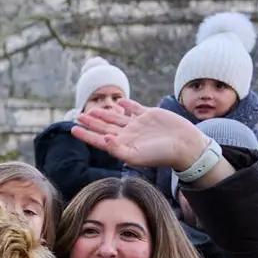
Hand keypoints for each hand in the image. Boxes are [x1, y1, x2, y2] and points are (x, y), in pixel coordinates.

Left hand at [73, 99, 211, 171]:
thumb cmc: (161, 155)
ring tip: (91, 110)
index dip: (85, 135)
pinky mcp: (150, 115)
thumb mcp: (136, 155)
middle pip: (105, 127)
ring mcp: (139, 125)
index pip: (99, 140)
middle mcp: (129, 135)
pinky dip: (126, 105)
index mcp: (123, 145)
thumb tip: (103, 139)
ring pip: (117, 117)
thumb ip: (117, 149)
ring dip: (104, 113)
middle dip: (91, 122)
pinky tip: (118, 102)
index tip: (72, 129)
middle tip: (78, 116)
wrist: (185, 146)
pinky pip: (134, 108)